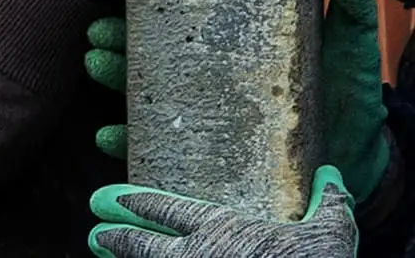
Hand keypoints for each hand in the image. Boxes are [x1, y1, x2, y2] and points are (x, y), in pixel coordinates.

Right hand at [84, 0, 390, 203]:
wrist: (361, 162)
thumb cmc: (350, 101)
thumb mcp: (349, 52)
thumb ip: (348, 12)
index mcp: (238, 46)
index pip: (189, 19)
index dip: (154, 5)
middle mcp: (215, 78)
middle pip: (156, 52)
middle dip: (118, 40)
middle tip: (96, 32)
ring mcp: (208, 116)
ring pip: (148, 92)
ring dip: (116, 78)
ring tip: (95, 62)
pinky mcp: (207, 157)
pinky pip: (158, 148)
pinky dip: (127, 139)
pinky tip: (108, 133)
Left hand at [89, 165, 355, 256]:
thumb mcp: (330, 236)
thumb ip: (328, 203)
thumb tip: (333, 175)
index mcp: (219, 231)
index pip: (166, 210)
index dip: (138, 203)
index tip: (111, 198)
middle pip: (144, 245)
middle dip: (117, 237)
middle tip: (94, 231)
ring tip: (100, 250)